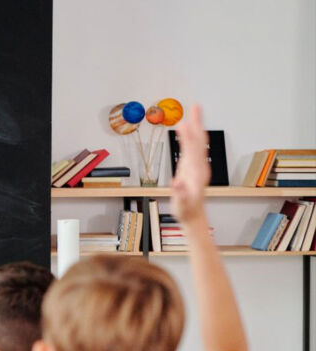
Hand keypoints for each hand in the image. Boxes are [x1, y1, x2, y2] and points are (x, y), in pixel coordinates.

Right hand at [170, 105, 210, 228]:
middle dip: (197, 123)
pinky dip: (191, 136)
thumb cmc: (186, 210)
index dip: (188, 136)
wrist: (194, 216)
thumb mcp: (182, 204)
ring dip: (196, 126)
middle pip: (199, 140)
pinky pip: (193, 147)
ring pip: (198, 142)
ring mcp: (198, 165)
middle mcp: (200, 166)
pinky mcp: (194, 167)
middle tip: (196, 106)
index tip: (183, 123)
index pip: (192, 150)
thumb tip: (177, 182)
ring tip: (194, 112)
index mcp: (197, 172)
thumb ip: (180, 193)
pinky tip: (187, 130)